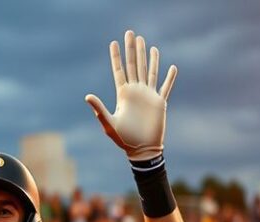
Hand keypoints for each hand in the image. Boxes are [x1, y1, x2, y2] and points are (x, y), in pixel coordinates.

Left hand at [85, 30, 176, 160]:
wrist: (141, 150)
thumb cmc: (124, 140)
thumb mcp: (109, 124)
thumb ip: (99, 109)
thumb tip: (87, 96)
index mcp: (123, 95)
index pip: (119, 71)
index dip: (116, 57)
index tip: (113, 43)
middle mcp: (136, 92)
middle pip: (134, 65)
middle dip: (132, 50)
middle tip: (131, 33)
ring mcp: (148, 96)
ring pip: (149, 71)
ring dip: (149, 57)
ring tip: (147, 43)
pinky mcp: (159, 103)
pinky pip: (166, 87)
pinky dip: (170, 78)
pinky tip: (172, 67)